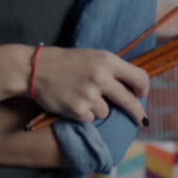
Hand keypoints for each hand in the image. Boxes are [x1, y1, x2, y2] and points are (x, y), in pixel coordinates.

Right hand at [30, 46, 148, 126]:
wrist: (35, 70)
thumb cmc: (65, 62)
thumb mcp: (91, 56)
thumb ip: (111, 69)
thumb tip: (132, 87)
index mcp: (107, 60)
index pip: (139, 77)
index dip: (143, 89)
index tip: (141, 95)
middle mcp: (101, 77)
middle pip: (129, 101)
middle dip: (137, 112)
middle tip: (141, 120)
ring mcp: (90, 95)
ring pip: (106, 112)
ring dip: (98, 108)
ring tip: (81, 96)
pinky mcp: (78, 110)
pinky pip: (91, 118)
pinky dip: (84, 114)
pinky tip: (73, 102)